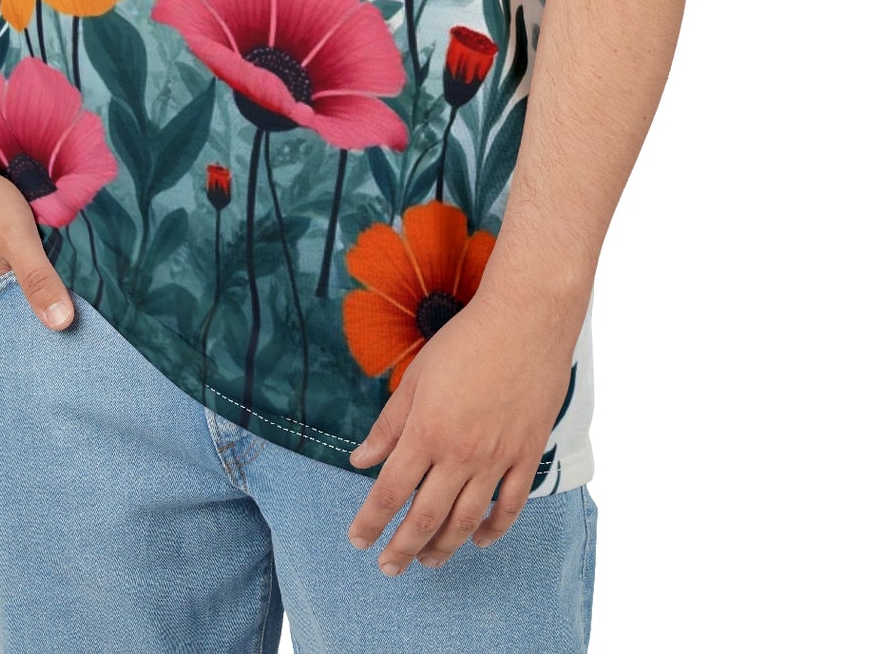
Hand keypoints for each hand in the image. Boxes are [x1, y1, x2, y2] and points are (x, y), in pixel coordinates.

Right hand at [0, 146, 74, 329]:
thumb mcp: (17, 239)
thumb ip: (38, 280)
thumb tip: (62, 325)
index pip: (10, 322)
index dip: (36, 319)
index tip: (68, 317)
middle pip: (4, 298)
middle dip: (30, 294)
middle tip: (66, 285)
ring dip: (18, 270)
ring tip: (49, 262)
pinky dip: (6, 252)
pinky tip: (23, 240)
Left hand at [344, 281, 581, 572]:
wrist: (524, 320)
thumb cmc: (466, 340)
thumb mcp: (416, 377)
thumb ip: (388, 425)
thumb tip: (360, 460)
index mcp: (427, 431)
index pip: (390, 491)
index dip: (371, 521)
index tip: (358, 540)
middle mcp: (460, 453)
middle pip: (426, 518)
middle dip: (402, 548)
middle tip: (388, 567)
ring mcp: (498, 458)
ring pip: (466, 521)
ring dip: (443, 548)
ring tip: (427, 561)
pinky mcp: (527, 454)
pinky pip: (510, 506)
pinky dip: (493, 529)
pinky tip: (478, 539)